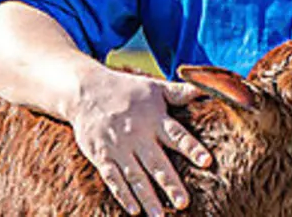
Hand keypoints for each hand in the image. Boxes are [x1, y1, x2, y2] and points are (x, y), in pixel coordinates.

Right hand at [67, 67, 212, 215]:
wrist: (84, 90)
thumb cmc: (125, 89)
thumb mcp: (154, 87)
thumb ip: (180, 93)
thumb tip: (207, 88)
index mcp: (154, 119)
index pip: (177, 136)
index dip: (192, 148)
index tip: (206, 161)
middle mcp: (137, 135)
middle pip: (156, 162)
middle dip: (170, 183)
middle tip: (184, 203)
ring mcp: (118, 147)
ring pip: (135, 176)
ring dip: (148, 197)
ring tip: (160, 216)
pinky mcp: (102, 156)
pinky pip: (112, 178)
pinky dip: (122, 195)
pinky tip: (133, 211)